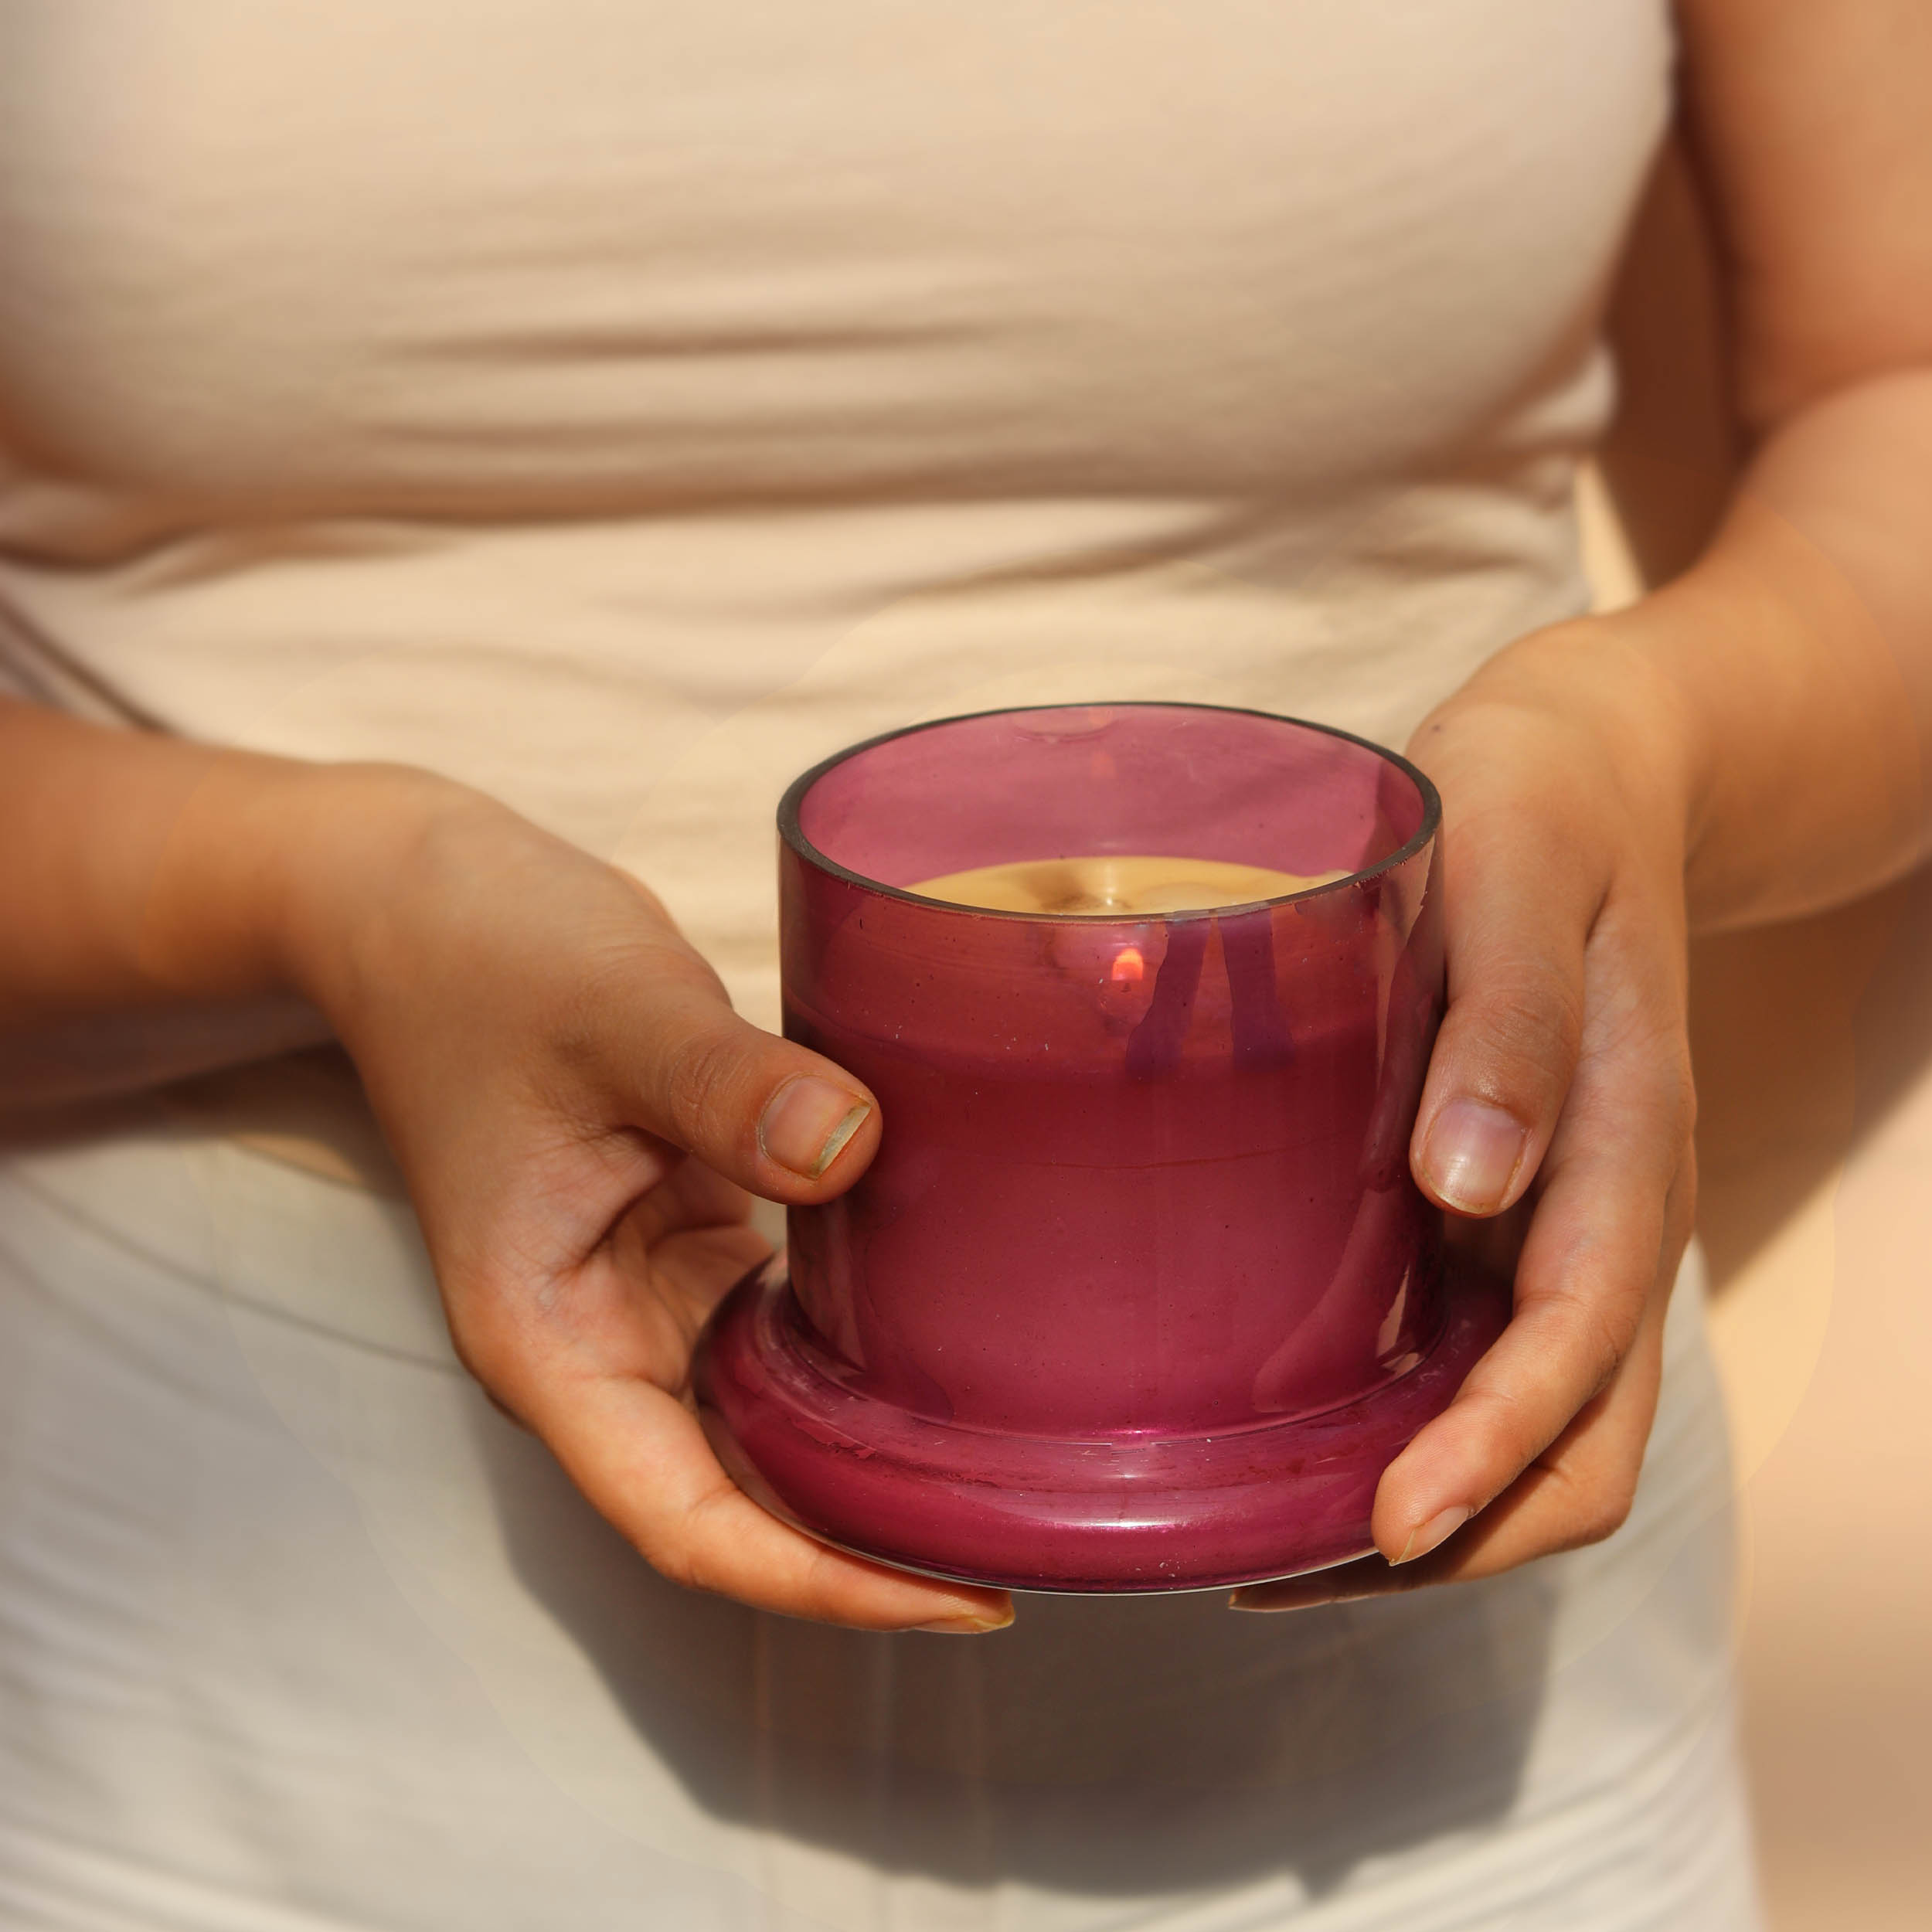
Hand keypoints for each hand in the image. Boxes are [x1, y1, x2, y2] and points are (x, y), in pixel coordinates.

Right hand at [272, 768, 1012, 1633]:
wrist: (419, 903)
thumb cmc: (486, 959)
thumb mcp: (611, 1014)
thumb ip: (724, 1089)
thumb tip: (853, 1149)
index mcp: (548, 1336)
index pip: (684, 1519)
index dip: (820, 1581)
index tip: (956, 1600)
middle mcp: (594, 1341)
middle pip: (737, 1497)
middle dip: (867, 1542)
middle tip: (1026, 1541)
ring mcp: (638, 1292)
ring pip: (763, 1422)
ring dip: (866, 1457)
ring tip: (1010, 1474)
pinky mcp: (680, 1235)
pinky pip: (776, 1327)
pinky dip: (852, 1354)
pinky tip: (949, 1350)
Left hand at [1236, 622, 1699, 1609]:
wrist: (1586, 772)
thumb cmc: (1537, 810)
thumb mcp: (1515, 876)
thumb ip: (1507, 1022)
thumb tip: (1474, 1187)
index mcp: (1623, 1150)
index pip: (1577, 1351)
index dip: (1488, 1456)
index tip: (1380, 1530)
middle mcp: (1600, 1214)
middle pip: (1579, 1440)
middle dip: (1459, 1532)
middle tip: (1283, 1567)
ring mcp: (1560, 1221)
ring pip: (1534, 1421)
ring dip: (1429, 1504)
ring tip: (1268, 1538)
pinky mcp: (1509, 1206)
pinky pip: (1481, 1356)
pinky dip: (1408, 1427)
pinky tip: (1295, 1431)